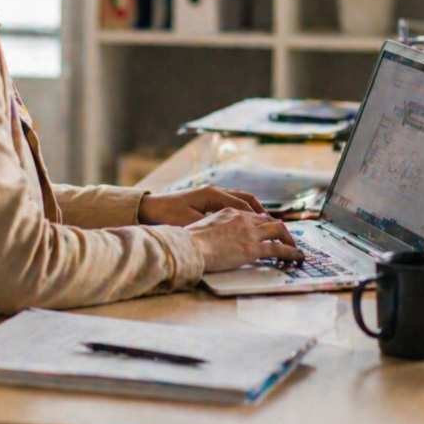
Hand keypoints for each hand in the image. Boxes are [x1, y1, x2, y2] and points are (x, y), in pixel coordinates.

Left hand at [137, 185, 265, 226]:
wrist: (149, 207)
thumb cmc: (167, 216)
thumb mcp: (189, 223)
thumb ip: (212, 226)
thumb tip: (233, 233)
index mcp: (212, 195)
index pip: (242, 206)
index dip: (257, 218)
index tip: (271, 229)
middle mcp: (215, 190)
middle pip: (246, 198)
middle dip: (261, 212)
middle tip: (274, 225)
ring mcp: (211, 192)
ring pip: (240, 198)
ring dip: (253, 210)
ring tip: (265, 223)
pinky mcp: (207, 197)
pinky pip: (231, 201)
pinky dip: (242, 210)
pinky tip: (245, 221)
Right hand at [185, 210, 304, 271]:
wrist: (189, 246)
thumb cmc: (188, 241)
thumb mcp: (202, 227)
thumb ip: (214, 229)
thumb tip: (214, 238)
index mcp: (229, 212)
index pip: (253, 216)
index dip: (263, 224)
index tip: (268, 231)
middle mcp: (242, 219)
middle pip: (269, 221)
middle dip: (281, 230)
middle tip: (287, 240)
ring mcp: (249, 233)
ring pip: (278, 231)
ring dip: (290, 240)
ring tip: (296, 250)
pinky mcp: (253, 249)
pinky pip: (278, 249)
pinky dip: (291, 253)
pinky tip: (297, 258)